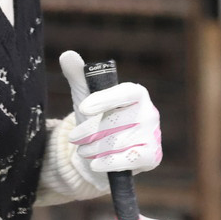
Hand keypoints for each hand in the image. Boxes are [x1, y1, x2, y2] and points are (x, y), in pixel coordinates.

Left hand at [59, 50, 162, 177]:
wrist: (105, 153)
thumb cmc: (98, 120)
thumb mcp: (86, 98)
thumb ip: (79, 76)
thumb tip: (67, 55)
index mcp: (137, 93)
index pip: (125, 93)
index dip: (105, 99)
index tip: (83, 107)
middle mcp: (149, 112)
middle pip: (117, 122)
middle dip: (90, 132)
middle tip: (74, 138)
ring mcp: (153, 135)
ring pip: (119, 143)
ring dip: (95, 149)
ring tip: (83, 151)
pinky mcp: (152, 156)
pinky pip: (129, 159)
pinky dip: (109, 163)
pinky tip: (95, 164)